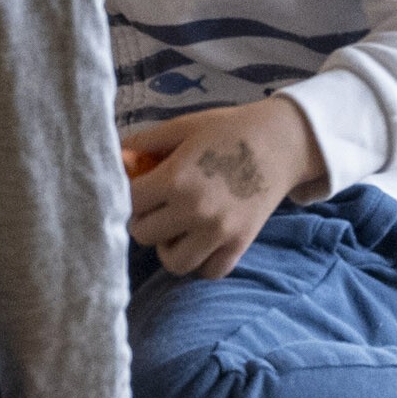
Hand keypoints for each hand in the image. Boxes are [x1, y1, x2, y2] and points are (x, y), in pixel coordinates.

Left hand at [122, 95, 320, 279]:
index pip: (129, 202)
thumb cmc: (228, 129)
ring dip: (168, 246)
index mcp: (176, 178)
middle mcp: (195, 210)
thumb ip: (145, 142)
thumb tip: (116, 158)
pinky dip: (200, 261)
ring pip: (173, 262)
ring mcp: (219, 232)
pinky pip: (209, 271)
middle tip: (156, 205)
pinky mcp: (239, 244)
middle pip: (143, 234)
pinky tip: (199, 240)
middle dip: (144, 219)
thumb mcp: (183, 126)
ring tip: (176, 227)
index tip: (139, 187)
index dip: (129, 193)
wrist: (280, 141)